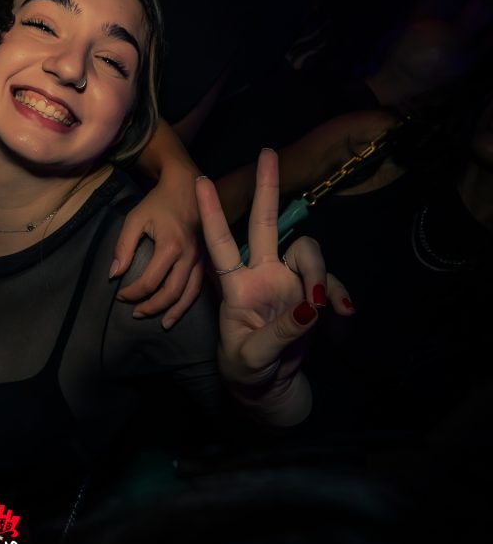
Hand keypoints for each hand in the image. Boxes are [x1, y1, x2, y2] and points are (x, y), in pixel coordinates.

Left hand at [113, 167, 203, 325]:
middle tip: (135, 313)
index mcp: (171, 246)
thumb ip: (123, 246)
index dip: (133, 292)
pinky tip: (178, 311)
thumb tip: (114, 274)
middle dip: (151, 307)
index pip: (150, 281)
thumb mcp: (135, 219)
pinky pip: (199, 287)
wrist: (187, 187)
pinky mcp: (206, 260)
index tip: (120, 295)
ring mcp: (201, 259)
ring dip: (173, 311)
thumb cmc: (158, 203)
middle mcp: (189, 256)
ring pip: (189, 294)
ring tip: (159, 323)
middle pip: (171, 293)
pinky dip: (188, 303)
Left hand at [196, 149, 352, 425]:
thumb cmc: (247, 372)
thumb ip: (281, 333)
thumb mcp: (254, 359)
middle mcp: (261, 275)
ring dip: (322, 273)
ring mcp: (289, 283)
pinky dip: (340, 296)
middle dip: (266, 188)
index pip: (219, 245)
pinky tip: (342, 318)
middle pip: (263, 224)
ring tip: (328, 311)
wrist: (270, 391)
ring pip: (308, 251)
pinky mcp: (313, 296)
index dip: (212, 215)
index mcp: (236, 288)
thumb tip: (311, 306)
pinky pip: (331, 283)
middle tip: (267, 152)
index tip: (201, 182)